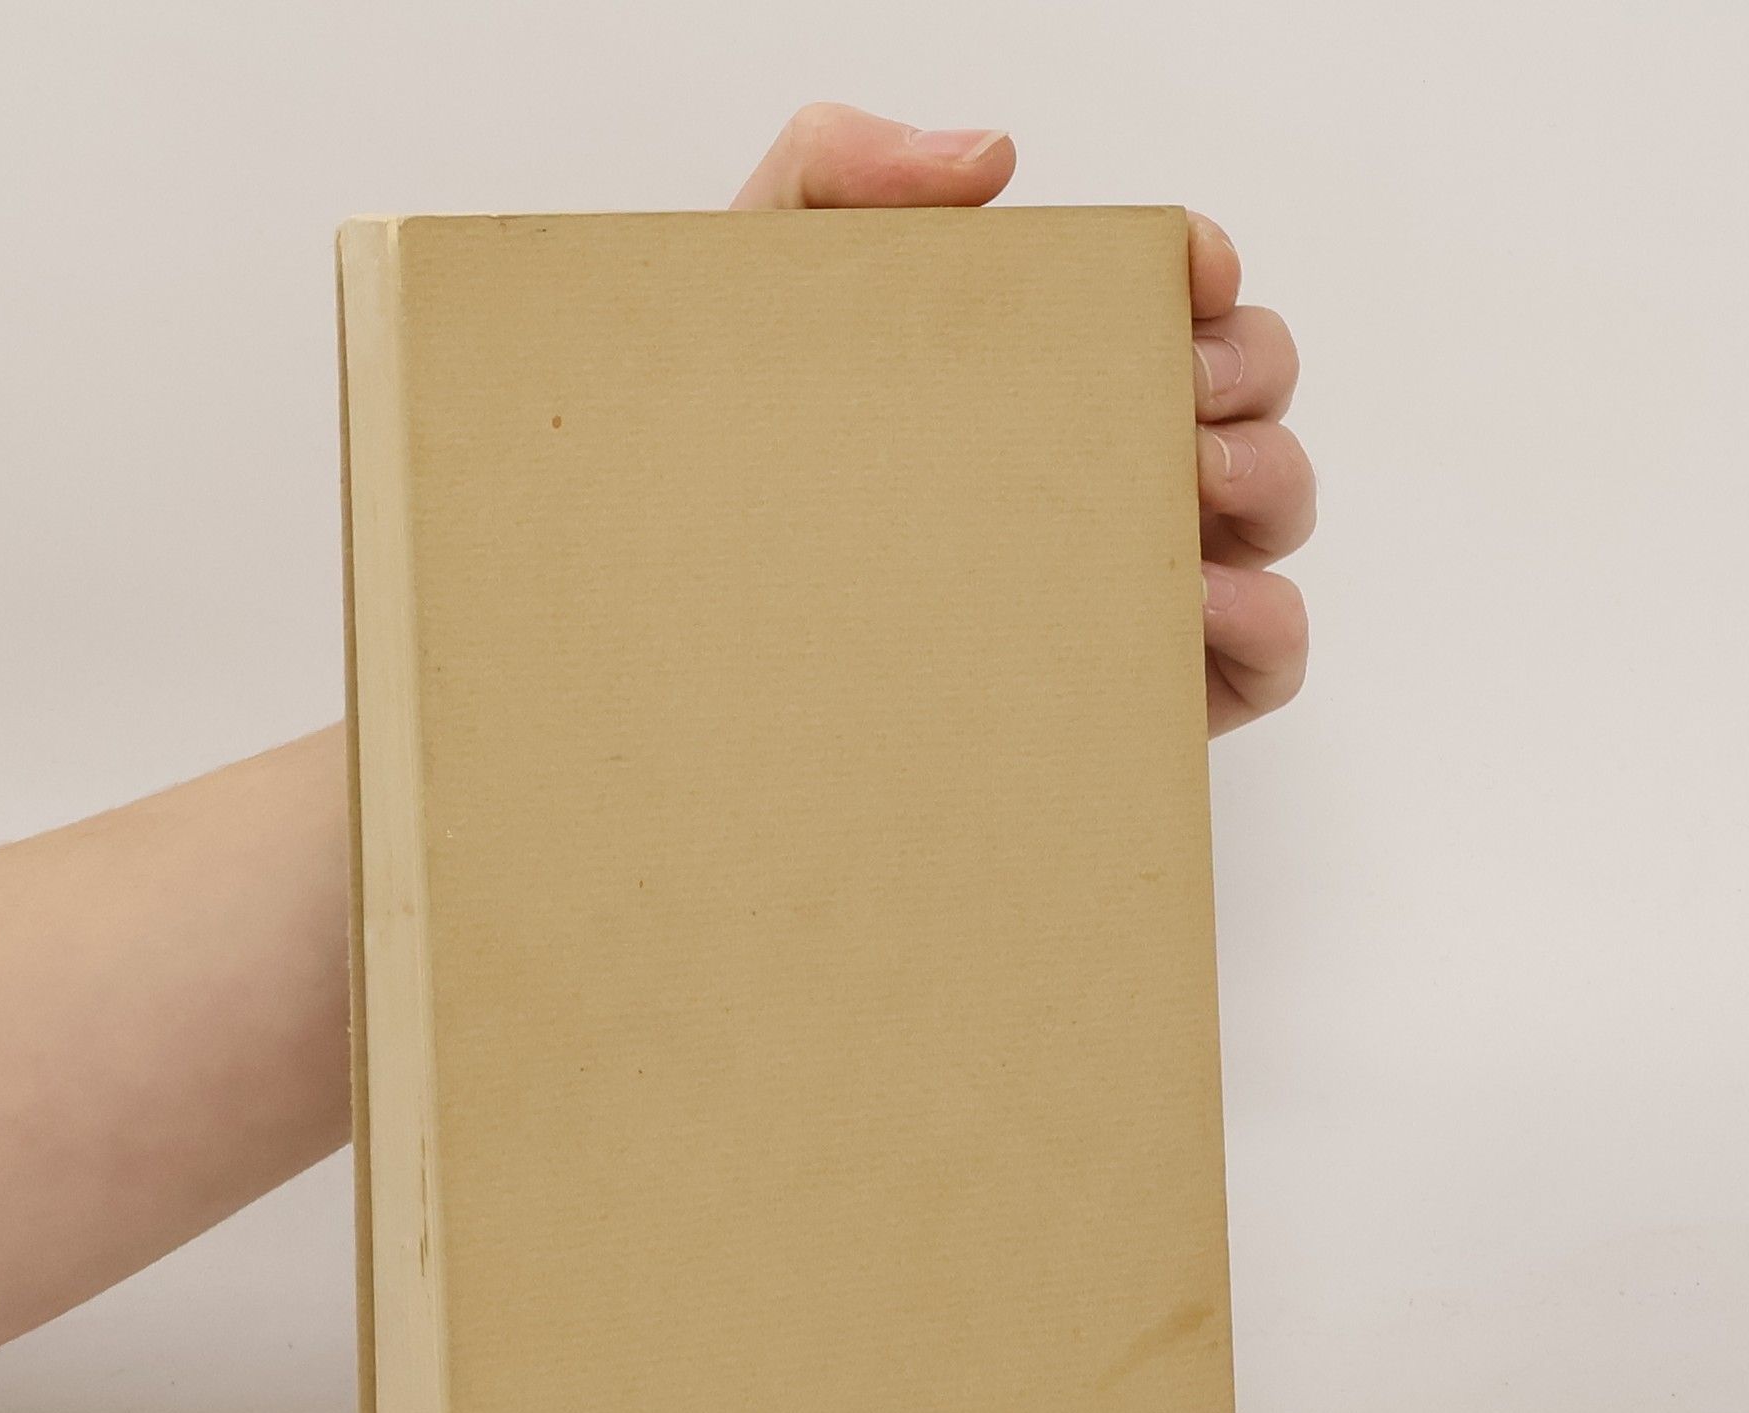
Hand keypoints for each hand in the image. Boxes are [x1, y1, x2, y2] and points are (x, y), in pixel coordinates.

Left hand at [733, 104, 1312, 735]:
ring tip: (1191, 479)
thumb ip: (841, 167)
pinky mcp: (1155, 688)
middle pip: (1253, 389)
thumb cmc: (744, 460)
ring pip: (1277, 508)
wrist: (702, 615)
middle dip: (1244, 368)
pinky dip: (1265, 617)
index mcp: (1051, 368)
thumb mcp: (760, 290)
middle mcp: (1109, 465)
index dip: (1207, 269)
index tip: (1188, 270)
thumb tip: (989, 157)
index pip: (1177, 296)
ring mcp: (1142, 577)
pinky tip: (1192, 601)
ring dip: (1267, 477)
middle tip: (1179, 386)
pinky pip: (1268, 655)